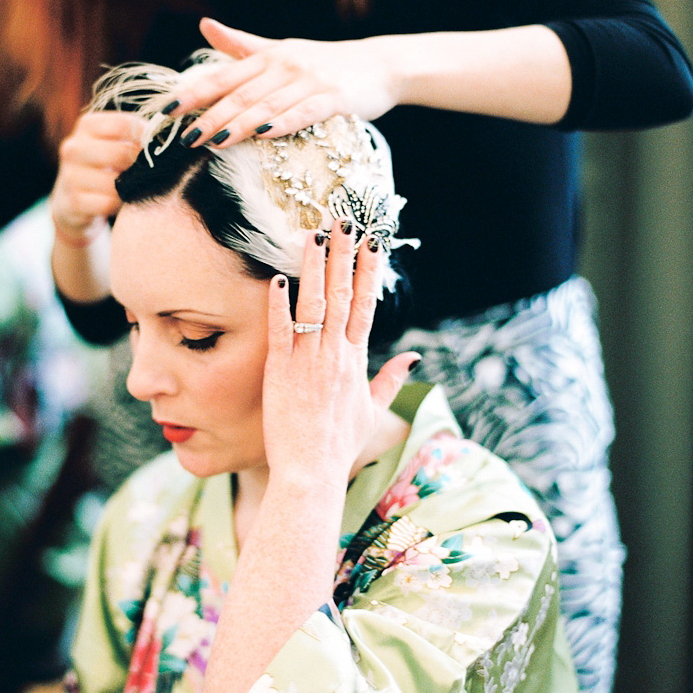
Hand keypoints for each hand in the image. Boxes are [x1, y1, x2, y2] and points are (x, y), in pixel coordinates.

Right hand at [50, 111, 144, 246]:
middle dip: (139, 165)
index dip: (145, 137)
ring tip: (132, 187)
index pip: (124, 124)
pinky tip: (119, 202)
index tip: (155, 148)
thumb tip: (169, 128)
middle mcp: (73, 147)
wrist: (73, 203)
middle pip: (120, 153)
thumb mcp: (115, 144)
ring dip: (129, 188)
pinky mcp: (72, 202)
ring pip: (114, 182)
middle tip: (147, 172)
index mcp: (87, 125)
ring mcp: (69, 175)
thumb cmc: (106, 168)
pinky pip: (107, 203)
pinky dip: (118, 205)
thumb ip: (137, 135)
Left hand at [169, 18, 401, 147]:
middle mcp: (286, 65)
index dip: (194, 93)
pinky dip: (283, 123)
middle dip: (211, 116)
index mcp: (268, 56)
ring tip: (214, 142)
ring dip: (239, 124)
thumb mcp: (281, 50)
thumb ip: (241, 44)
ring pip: (268, 105)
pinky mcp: (335, 99)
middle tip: (185, 139)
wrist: (380, 65)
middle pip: (241, 94)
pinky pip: (304, 113)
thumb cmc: (326, 63)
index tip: (167, 112)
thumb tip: (204, 25)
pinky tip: (264, 134)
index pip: (223, 76)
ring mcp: (311, 82)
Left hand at [263, 222, 417, 490]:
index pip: (365, 305)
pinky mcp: (280, 372)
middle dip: (343, 255)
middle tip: (344, 220)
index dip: (369, 271)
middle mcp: (335, 356)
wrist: (311, 472)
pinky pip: (281, 331)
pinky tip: (279, 278)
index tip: (372, 241)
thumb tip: (413, 358)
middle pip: (341, 295)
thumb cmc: (339, 445)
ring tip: (314, 234)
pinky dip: (280, 304)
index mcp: (357, 361)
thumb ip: (391, 380)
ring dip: (314, 267)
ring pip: (313, 305)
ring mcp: (308, 362)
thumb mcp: (371, 411)